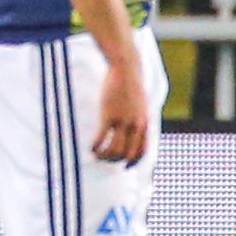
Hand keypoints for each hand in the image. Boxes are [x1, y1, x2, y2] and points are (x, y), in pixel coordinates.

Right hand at [91, 46, 149, 163]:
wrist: (127, 69)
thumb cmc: (132, 85)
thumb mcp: (140, 104)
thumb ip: (139, 117)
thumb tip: (135, 127)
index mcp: (144, 124)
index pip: (142, 151)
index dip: (133, 162)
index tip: (124, 166)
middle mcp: (136, 126)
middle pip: (127, 154)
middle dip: (115, 161)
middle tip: (105, 159)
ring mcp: (123, 121)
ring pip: (114, 150)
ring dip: (104, 156)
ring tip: (96, 154)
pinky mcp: (109, 115)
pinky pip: (102, 138)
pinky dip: (96, 146)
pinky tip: (91, 147)